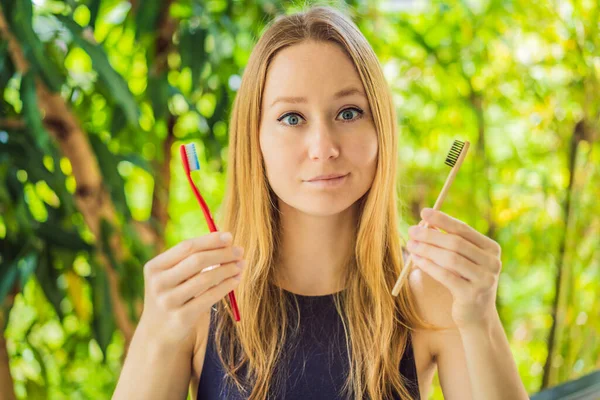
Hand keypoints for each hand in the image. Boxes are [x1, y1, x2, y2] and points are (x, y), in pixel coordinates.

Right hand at [139, 231, 245, 345]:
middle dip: (222, 253)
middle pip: (197, 261)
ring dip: (227, 269)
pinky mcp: (181, 318)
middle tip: (240, 251)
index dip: (210, 240)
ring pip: (205, 279)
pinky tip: (236, 280)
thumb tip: (225, 237)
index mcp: (154, 267)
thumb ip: (192, 257)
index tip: (229, 236)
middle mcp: (158, 283)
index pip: (187, 247)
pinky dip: (226, 286)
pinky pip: (209, 297)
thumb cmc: (172, 294)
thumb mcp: (172, 275)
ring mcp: (168, 302)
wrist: (158, 333)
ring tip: (241, 264)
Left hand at [407, 208, 501, 329]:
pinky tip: (416, 259)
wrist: (477, 317)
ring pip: (450, 258)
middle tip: (411, 230)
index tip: (424, 212)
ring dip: (427, 249)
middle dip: (430, 235)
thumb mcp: (459, 260)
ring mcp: (485, 279)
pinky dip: (428, 265)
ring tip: (410, 244)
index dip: (443, 219)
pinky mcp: (472, 295)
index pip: (464, 229)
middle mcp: (492, 262)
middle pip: (456, 243)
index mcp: (491, 249)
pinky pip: (446, 276)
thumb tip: (425, 222)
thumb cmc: (464, 282)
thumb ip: (446, 242)